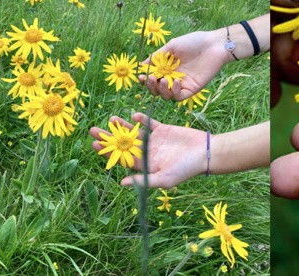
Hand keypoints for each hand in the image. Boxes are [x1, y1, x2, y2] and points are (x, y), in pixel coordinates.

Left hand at [90, 112, 207, 187]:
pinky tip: (133, 115)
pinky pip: (149, 123)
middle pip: (123, 144)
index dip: (108, 152)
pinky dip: (141, 119)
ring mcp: (155, 140)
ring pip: (134, 132)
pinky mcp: (163, 129)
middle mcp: (148, 152)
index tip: (94, 144)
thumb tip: (121, 183)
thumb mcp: (164, 179)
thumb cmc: (186, 170)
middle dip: (109, 137)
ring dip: (122, 126)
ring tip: (110, 119)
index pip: (122, 158)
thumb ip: (143, 180)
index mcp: (145, 165)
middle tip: (93, 130)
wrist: (205, 154)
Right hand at [140, 31, 228, 100]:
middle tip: (151, 79)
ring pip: (167, 96)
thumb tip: (142, 65)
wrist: (214, 45)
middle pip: (158, 90)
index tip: (141, 76)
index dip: (146, 80)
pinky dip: (175, 92)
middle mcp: (173, 77)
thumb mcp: (172, 46)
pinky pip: (180, 97)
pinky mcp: (193, 89)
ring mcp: (183, 84)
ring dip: (161, 90)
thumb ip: (158, 56)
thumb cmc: (194, 42)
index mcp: (167, 68)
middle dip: (151, 87)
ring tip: (162, 81)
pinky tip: (176, 82)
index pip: (153, 78)